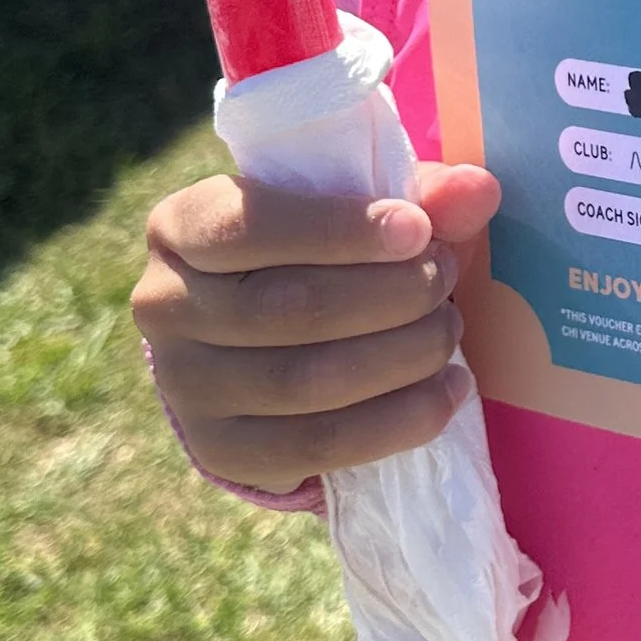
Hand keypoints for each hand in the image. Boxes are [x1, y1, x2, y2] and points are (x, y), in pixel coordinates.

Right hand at [133, 162, 500, 493]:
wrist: (264, 349)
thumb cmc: (315, 258)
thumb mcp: (356, 216)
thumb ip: (417, 197)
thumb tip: (478, 189)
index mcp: (181, 226)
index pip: (250, 225)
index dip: (340, 229)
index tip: (417, 231)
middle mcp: (163, 305)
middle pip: (290, 307)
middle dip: (391, 294)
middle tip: (445, 281)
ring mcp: (186, 386)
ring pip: (306, 381)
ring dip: (403, 355)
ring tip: (449, 333)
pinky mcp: (222, 450)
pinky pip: (318, 445)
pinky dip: (399, 420)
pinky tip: (447, 392)